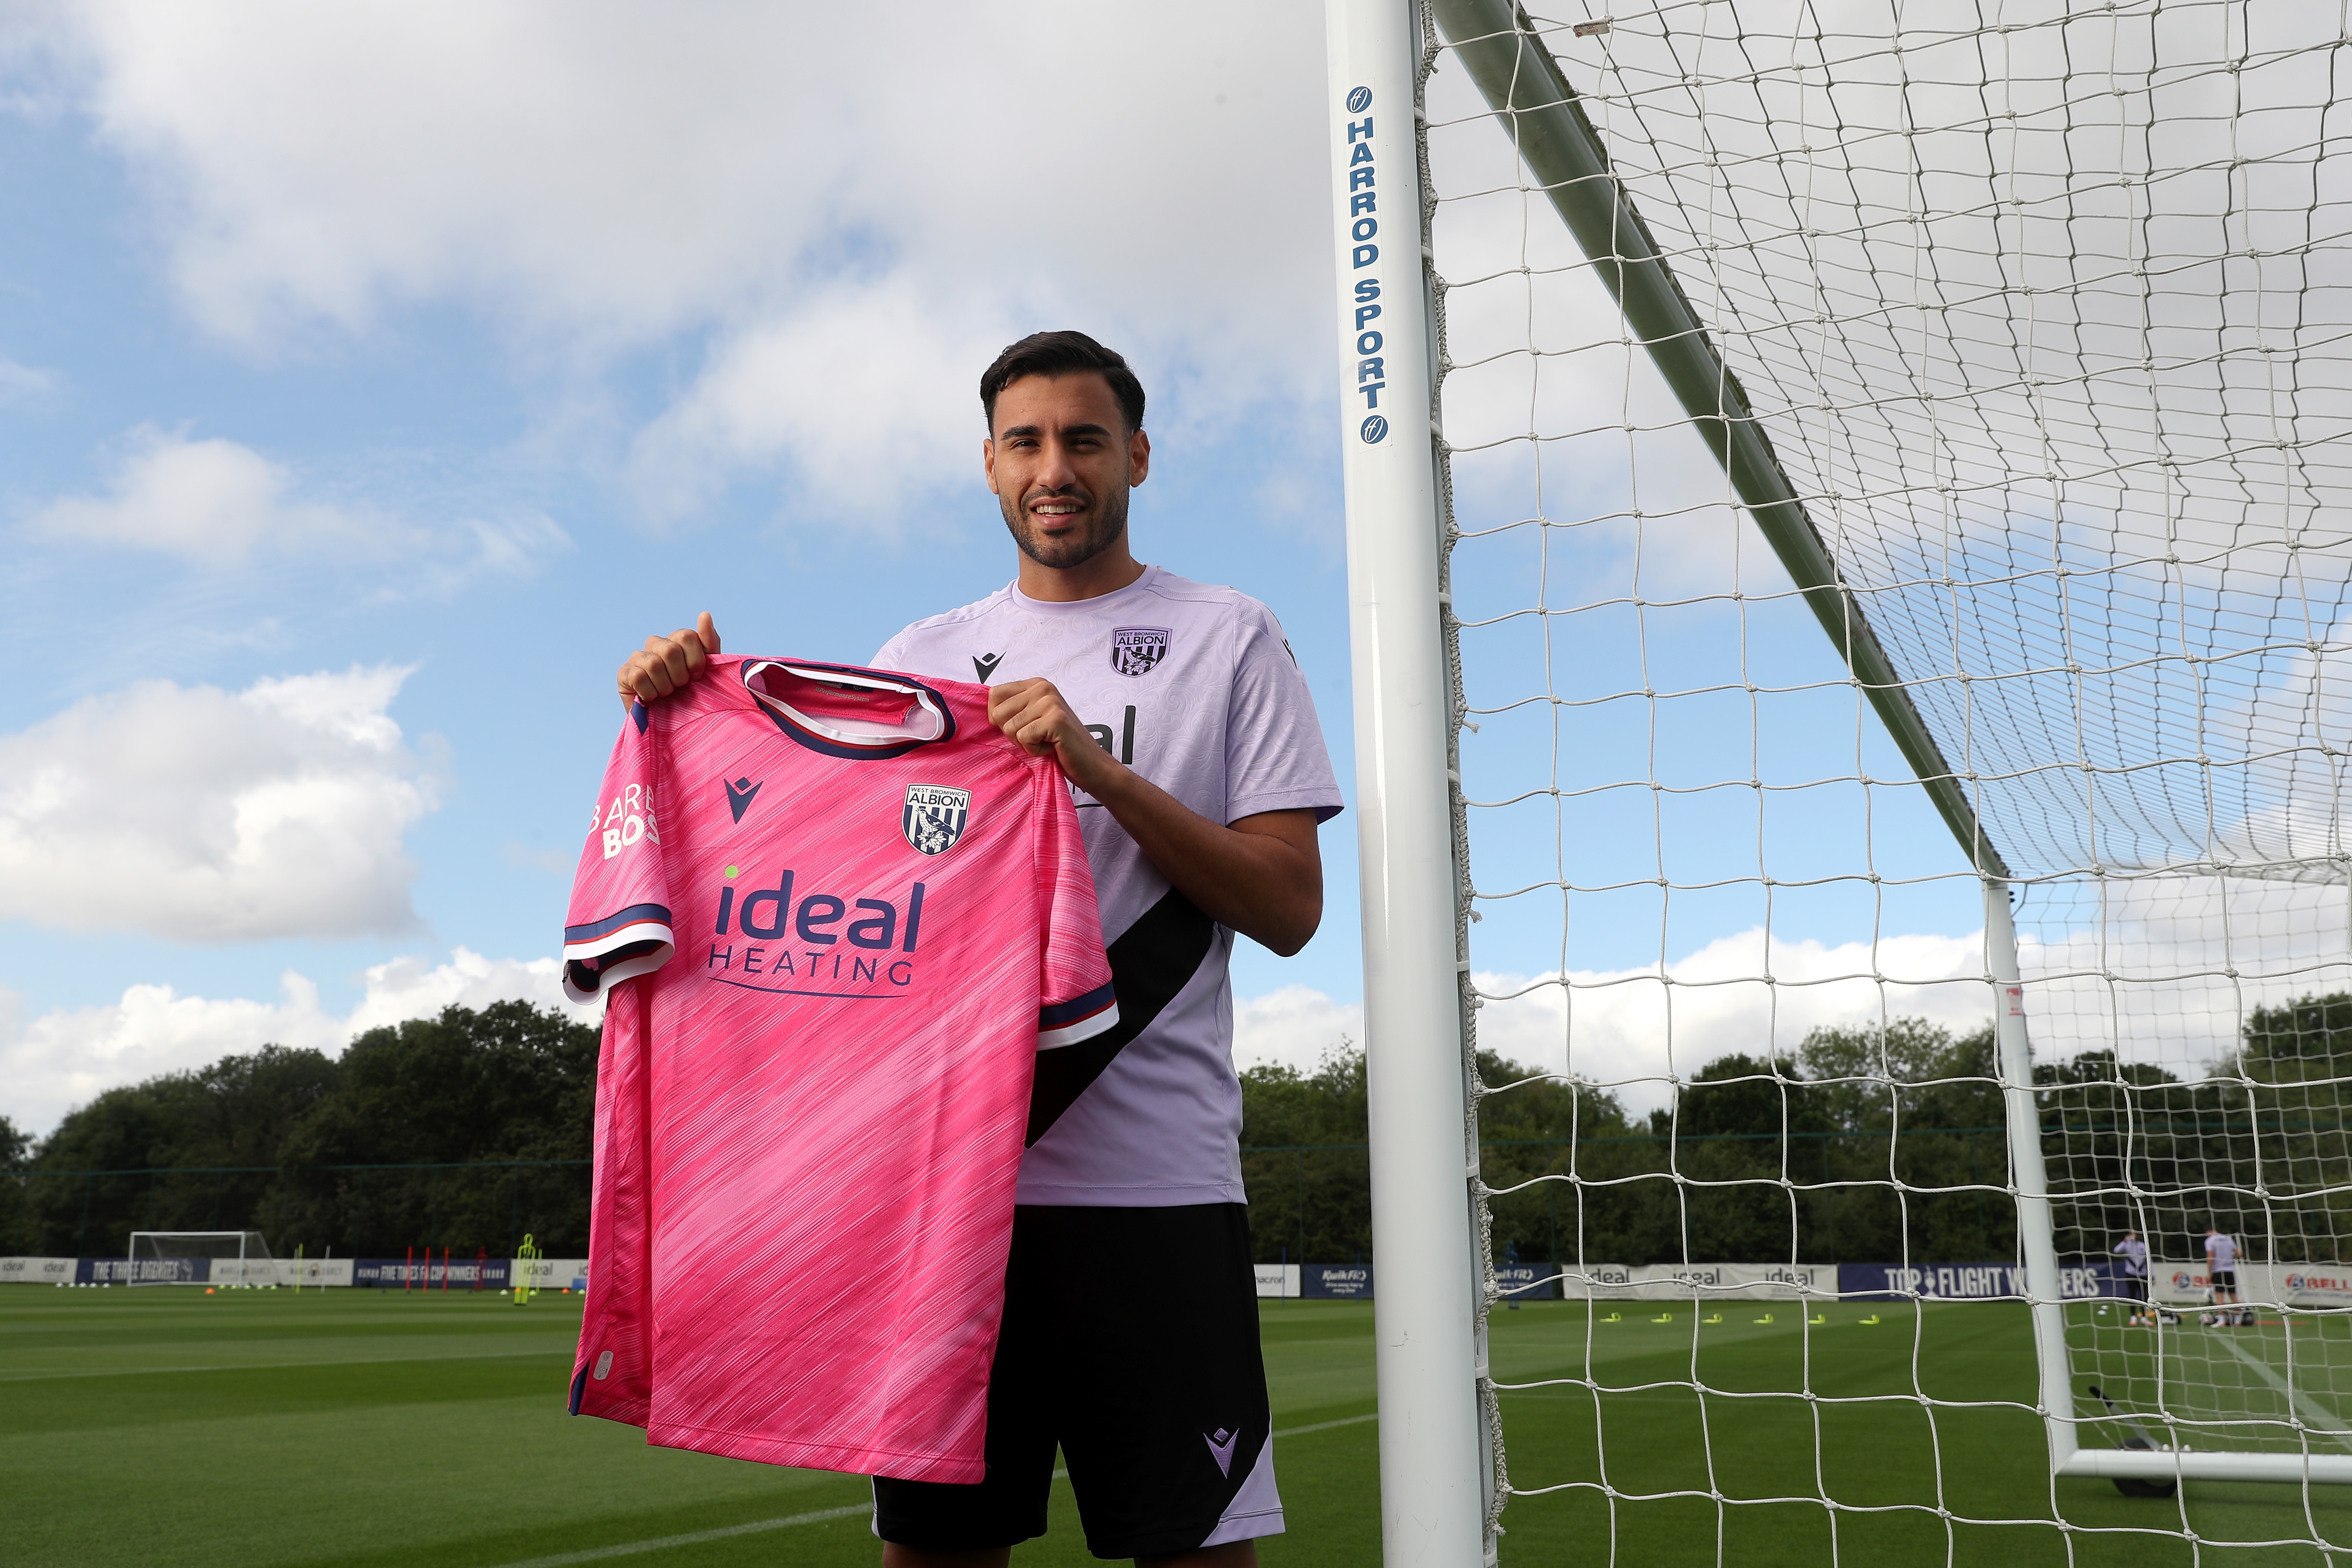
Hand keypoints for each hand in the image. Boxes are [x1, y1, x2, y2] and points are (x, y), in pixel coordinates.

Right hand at [617, 613, 720, 708]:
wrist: (673, 723)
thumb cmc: (693, 693)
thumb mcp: (709, 669)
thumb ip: (709, 641)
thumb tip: (705, 614)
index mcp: (676, 640)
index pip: (686, 636)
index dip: (695, 660)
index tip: (697, 677)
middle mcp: (656, 644)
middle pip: (670, 650)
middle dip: (680, 676)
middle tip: (680, 687)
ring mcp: (638, 657)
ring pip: (653, 664)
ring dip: (665, 687)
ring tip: (666, 694)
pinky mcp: (624, 674)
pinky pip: (637, 677)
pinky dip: (649, 692)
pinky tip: (651, 698)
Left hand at [986, 677, 1117, 793]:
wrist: (1091, 765)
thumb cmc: (1060, 745)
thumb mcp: (1033, 718)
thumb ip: (1013, 708)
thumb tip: (984, 710)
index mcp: (1036, 684)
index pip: (994, 695)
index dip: (999, 719)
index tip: (1022, 728)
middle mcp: (1043, 687)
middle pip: (998, 713)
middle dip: (1012, 734)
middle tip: (1037, 737)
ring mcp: (1050, 702)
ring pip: (1009, 728)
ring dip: (1025, 744)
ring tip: (1047, 742)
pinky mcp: (1055, 719)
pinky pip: (1024, 738)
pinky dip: (1035, 751)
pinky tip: (1052, 748)